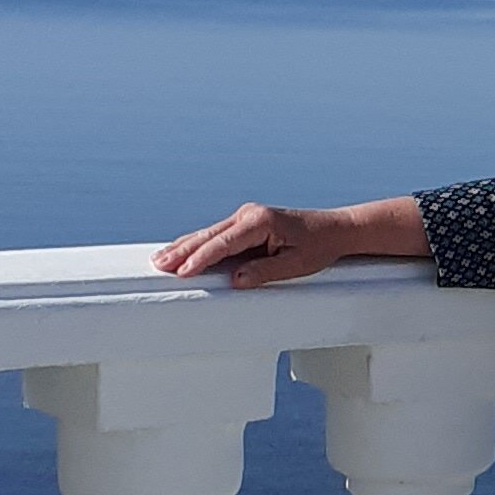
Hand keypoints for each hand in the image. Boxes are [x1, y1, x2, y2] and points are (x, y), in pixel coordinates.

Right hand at [153, 198, 427, 287]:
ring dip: (184, 246)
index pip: (224, 243)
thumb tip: (235, 280)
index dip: (201, 258)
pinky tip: (180, 251)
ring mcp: (245, 216)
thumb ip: (265, 271)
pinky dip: (198, 243)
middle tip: (158, 264)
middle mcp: (249, 215)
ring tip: (160, 259)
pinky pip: (216, 234)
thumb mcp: (296, 264)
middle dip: (182, 250)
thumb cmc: (319, 247)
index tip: (182, 270)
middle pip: (209, 235)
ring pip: (209, 233)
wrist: (335, 229)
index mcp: (260, 222)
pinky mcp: (245, 222)